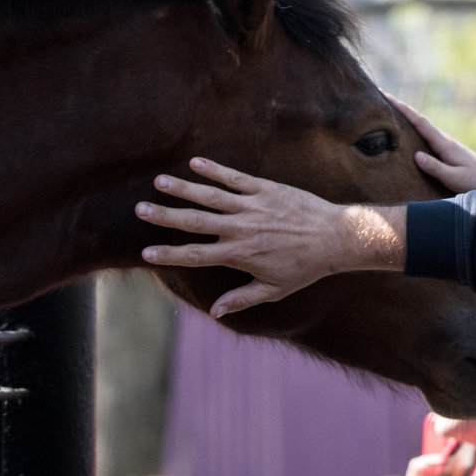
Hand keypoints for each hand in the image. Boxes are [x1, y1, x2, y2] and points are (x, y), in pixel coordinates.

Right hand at [136, 157, 387, 316]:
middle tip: (140, 209)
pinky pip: (236, 178)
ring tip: (159, 182)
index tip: (146, 252)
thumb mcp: (274, 289)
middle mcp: (242, 229)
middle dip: (165, 216)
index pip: (196, 255)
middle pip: (195, 222)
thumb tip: (215, 312)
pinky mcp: (267, 189)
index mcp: (240, 254)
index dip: (169, 254)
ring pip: (211, 196)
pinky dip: (215, 170)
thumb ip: (242, 298)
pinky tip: (195, 163)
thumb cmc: (306, 267)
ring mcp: (253, 206)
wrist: (336, 237)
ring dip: (183, 188)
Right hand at [390, 98, 475, 191]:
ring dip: (406, 118)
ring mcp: (445, 144)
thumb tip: (416, 156)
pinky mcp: (446, 150)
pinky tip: (405, 130)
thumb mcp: (454, 178)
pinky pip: (425, 136)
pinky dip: (413, 128)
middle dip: (400, 109)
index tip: (388, 98)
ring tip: (387, 111)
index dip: (404, 110)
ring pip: (422, 128)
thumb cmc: (475, 181)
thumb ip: (436, 168)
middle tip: (381, 97)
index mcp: (444, 144)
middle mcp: (444, 140)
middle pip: (418, 121)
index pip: (420, 123)